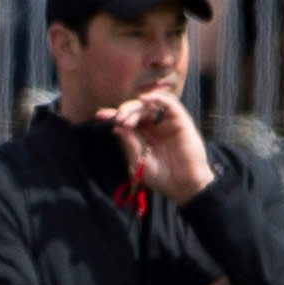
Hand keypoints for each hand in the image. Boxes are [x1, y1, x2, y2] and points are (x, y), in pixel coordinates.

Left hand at [96, 91, 214, 202]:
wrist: (184, 186)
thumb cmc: (161, 177)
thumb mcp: (138, 161)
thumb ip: (129, 144)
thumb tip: (116, 127)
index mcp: (141, 136)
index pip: (126, 121)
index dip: (113, 116)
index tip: (100, 115)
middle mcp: (153, 127)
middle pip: (136, 110)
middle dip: (124, 111)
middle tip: (117, 119)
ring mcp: (166, 123)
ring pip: (150, 105)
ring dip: (136, 107)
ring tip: (126, 117)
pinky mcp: (180, 121)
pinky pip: (169, 103)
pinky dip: (156, 98)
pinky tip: (144, 100)